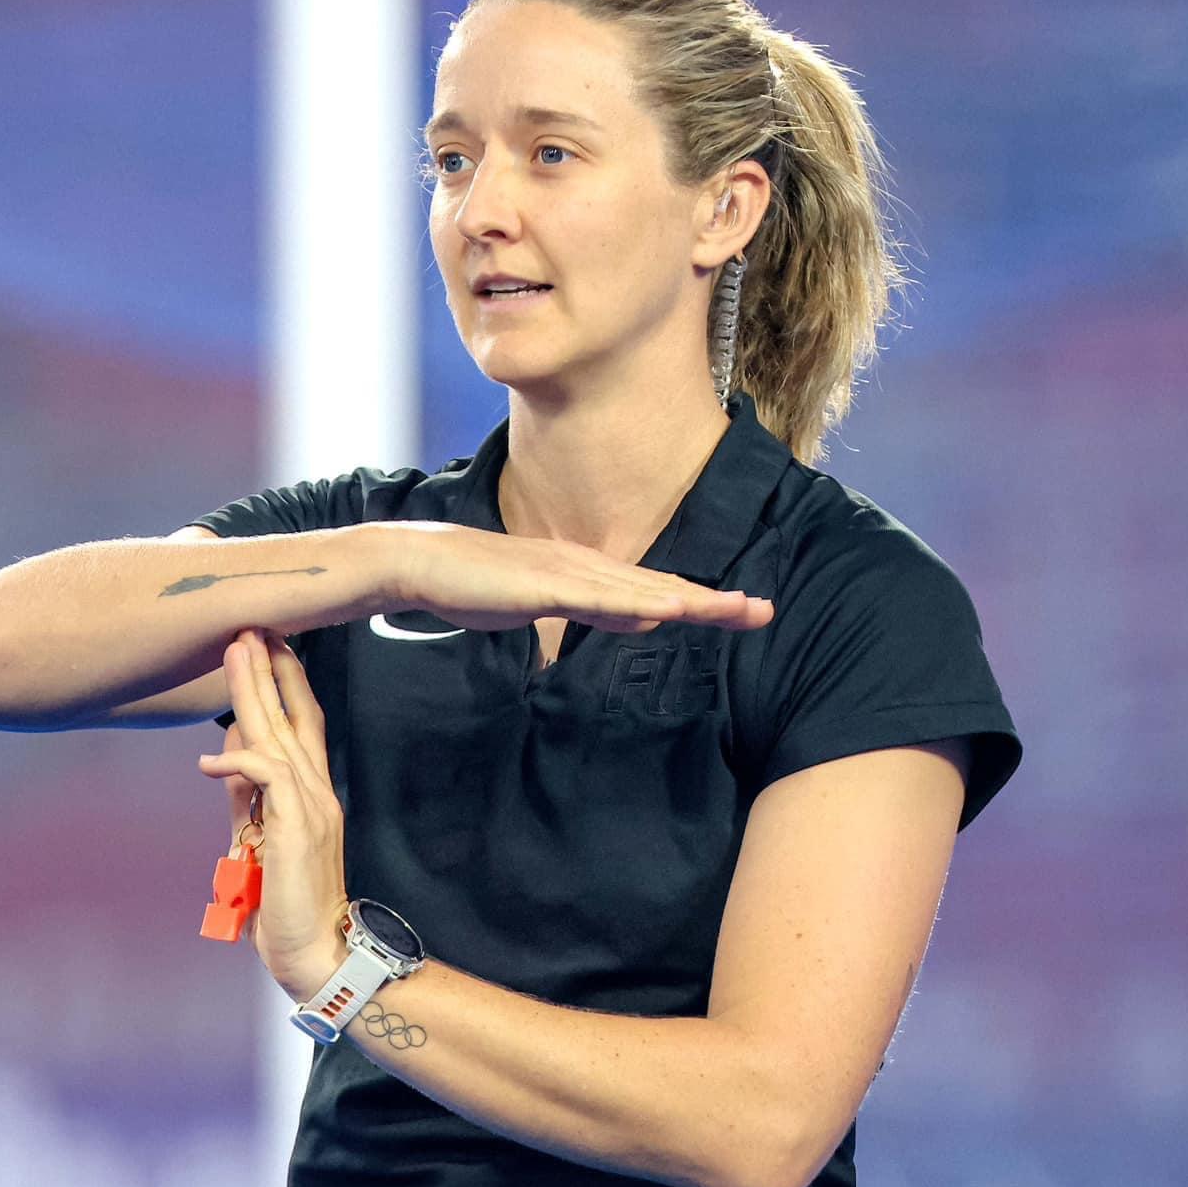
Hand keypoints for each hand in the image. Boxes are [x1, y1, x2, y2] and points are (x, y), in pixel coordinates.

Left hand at [196, 629, 349, 999]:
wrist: (315, 949)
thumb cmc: (286, 903)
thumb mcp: (258, 841)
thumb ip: (245, 799)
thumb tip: (226, 758)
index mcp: (311, 793)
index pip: (302, 724)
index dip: (286, 683)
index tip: (267, 646)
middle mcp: (317, 791)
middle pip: (291, 717)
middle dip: (268, 669)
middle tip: (251, 625)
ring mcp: (311, 807)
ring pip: (278, 735)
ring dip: (254, 692)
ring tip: (236, 651)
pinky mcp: (296, 827)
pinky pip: (266, 779)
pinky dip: (237, 763)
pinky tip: (210, 761)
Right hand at [382, 520, 773, 636]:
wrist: (421, 564)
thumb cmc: (476, 586)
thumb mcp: (547, 607)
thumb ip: (592, 612)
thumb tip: (637, 622)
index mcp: (590, 574)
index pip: (656, 591)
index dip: (702, 602)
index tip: (745, 612)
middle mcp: (589, 567)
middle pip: (664, 586)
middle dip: (716, 601)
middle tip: (766, 611)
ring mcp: (570, 573)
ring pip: (643, 591)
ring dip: (693, 601)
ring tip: (738, 610)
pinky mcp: (546, 585)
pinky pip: (601, 599)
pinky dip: (640, 604)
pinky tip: (672, 610)